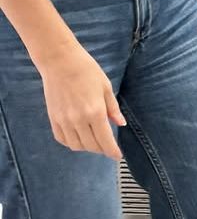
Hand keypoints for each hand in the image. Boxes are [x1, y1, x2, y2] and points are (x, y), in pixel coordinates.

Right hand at [37, 44, 125, 159]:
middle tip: (108, 146)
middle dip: (102, 149)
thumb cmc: (87, 70)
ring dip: (87, 147)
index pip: (105, 140)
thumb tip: (120, 124)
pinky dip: (72, 143)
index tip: (117, 156)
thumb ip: (113, 108)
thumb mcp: (105, 87)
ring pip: (76, 146)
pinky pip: (63, 139)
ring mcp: (64, 120)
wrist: (60, 62)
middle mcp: (79, 120)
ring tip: (94, 141)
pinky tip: (79, 137)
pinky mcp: (53, 119)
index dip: (112, 151)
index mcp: (95, 111)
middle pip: (92, 146)